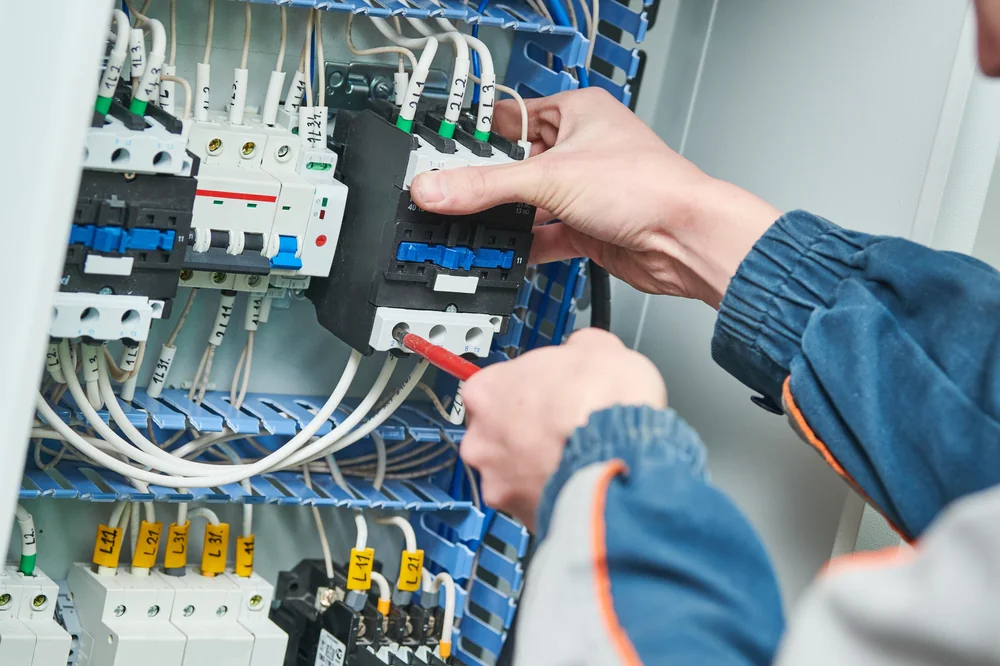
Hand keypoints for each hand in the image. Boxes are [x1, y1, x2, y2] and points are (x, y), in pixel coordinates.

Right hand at [410, 88, 779, 306]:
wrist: (685, 240)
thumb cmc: (649, 187)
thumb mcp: (551, 178)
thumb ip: (487, 186)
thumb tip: (436, 187)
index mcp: (578, 113)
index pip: (514, 116)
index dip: (480, 133)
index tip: (443, 149)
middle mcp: (581, 150)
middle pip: (518, 165)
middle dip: (490, 185)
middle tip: (452, 196)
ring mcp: (584, 191)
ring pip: (530, 203)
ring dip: (507, 219)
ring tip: (473, 228)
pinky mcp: (587, 228)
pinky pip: (544, 235)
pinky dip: (526, 246)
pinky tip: (505, 252)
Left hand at [459, 329, 665, 530]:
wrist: (623, 455)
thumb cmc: (604, 404)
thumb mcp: (596, 348)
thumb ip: (574, 351)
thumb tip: (582, 350)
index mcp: (487, 390)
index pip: (494, 387)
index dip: (525, 390)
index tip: (541, 394)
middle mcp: (481, 438)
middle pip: (496, 433)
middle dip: (525, 433)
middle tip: (559, 427)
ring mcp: (497, 479)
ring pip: (511, 472)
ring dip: (535, 467)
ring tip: (573, 458)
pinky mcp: (520, 513)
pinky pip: (532, 501)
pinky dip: (551, 494)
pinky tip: (577, 481)